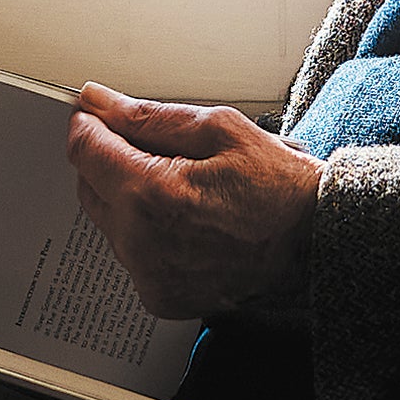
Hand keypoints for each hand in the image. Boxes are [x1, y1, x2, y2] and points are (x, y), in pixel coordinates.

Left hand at [66, 83, 322, 320]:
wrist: (314, 245)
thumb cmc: (277, 186)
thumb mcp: (219, 129)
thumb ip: (150, 117)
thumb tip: (101, 103)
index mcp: (151, 193)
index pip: (85, 150)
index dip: (90, 123)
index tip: (99, 113)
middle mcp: (139, 242)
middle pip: (89, 186)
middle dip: (111, 158)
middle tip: (158, 146)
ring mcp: (147, 275)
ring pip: (110, 221)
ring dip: (129, 196)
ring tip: (186, 186)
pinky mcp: (159, 296)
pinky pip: (133, 253)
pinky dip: (147, 232)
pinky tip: (188, 220)